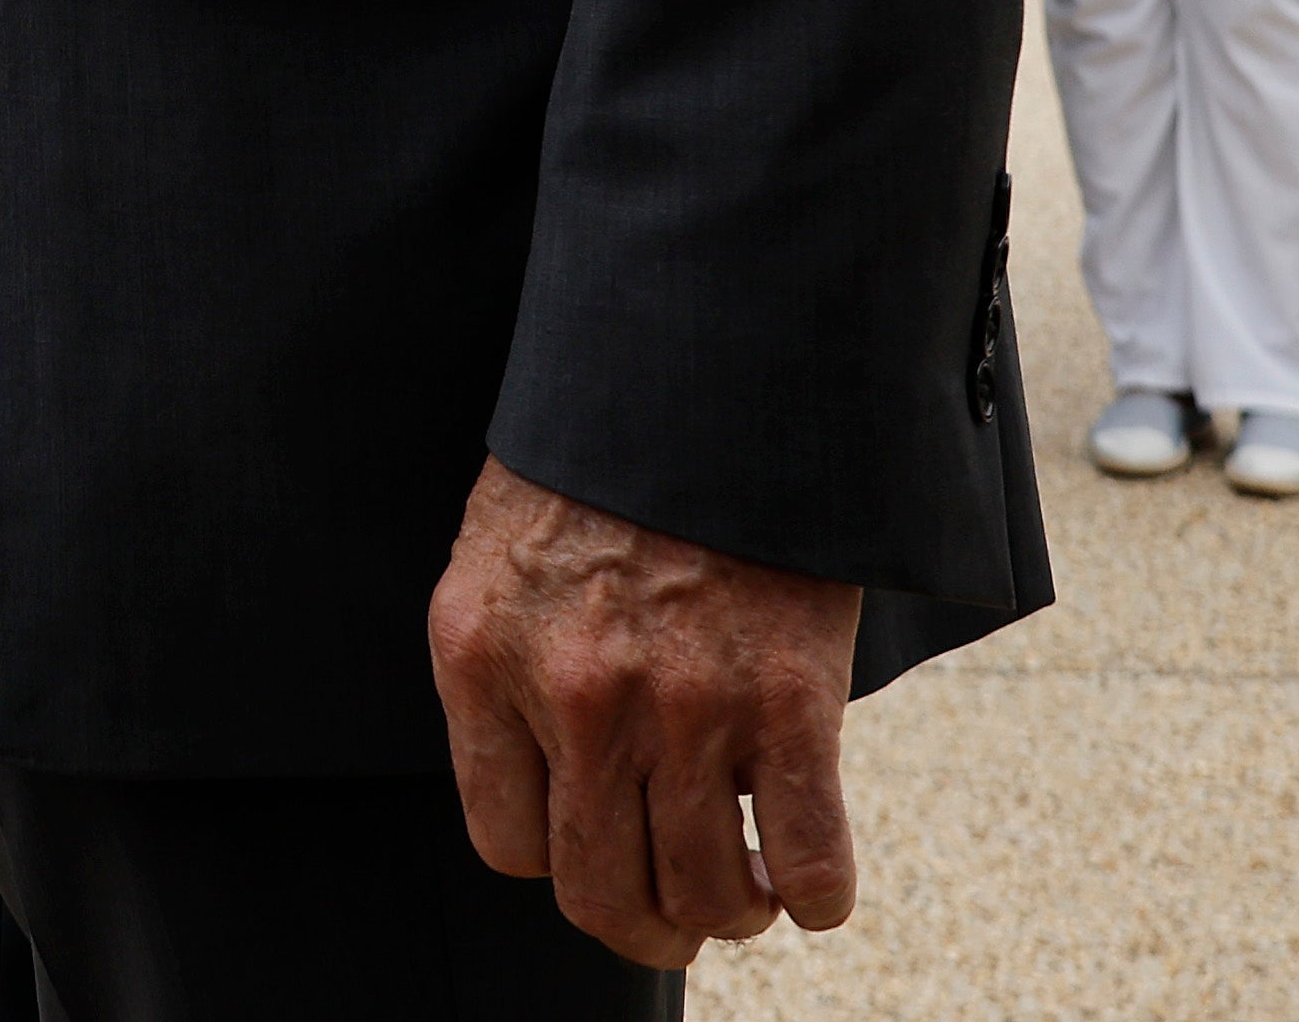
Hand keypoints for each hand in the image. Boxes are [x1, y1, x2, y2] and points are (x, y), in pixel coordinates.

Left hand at [431, 464, 864, 967]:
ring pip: (700, 893)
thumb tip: (553, 782)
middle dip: (643, 926)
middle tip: (675, 916)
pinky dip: (814, 894)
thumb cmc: (607, 457)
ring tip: (745, 894)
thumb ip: (513, 665)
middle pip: (599, 892)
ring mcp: (682, 706)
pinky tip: (811, 886)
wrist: (711, 372)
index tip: (595, 842)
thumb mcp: (505, 552)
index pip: (506, 843)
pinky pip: (804, 856)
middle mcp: (572, 697)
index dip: (559, 857)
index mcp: (483, 655)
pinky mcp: (786, 699)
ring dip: (728, 914)